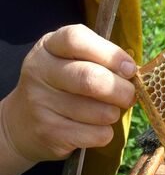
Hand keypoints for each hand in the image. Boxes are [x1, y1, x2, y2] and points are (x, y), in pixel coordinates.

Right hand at [0, 24, 136, 167]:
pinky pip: (96, 134)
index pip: (76, 39)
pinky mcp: (49, 132)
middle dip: (122, 90)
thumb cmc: (62, 86)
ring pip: (99, 111)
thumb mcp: (73, 61)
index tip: (129, 68)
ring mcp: (41, 103)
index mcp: (49, 46)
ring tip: (107, 112)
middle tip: (129, 96)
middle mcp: (40, 71)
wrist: (22, 122)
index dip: (111, 54)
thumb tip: (132, 73)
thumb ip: (100, 60)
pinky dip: (105, 133)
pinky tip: (94, 128)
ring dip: (113, 114)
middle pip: (91, 78)